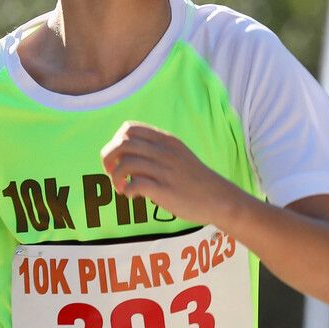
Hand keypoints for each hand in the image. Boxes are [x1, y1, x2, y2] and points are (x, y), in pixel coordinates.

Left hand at [100, 122, 244, 226]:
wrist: (219, 198)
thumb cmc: (194, 179)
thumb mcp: (177, 154)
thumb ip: (155, 150)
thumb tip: (125, 154)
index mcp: (166, 140)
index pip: (129, 128)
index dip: (115, 142)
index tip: (117, 158)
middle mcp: (165, 152)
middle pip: (122, 144)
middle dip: (109, 159)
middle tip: (111, 173)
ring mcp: (165, 170)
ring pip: (126, 163)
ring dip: (116, 177)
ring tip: (121, 188)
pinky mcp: (166, 190)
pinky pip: (135, 184)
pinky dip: (127, 190)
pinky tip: (132, 196)